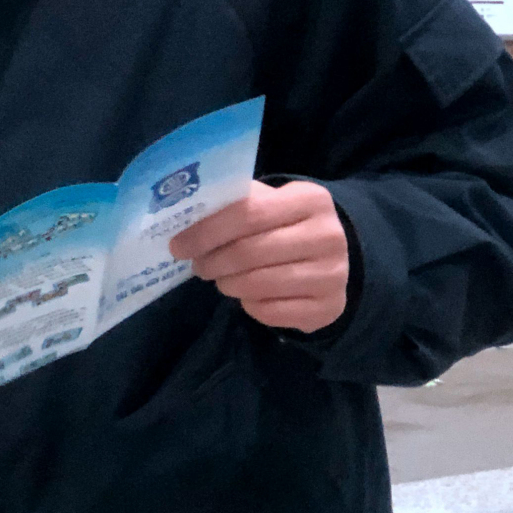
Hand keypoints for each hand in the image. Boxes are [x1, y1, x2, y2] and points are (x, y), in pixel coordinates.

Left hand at [170, 180, 349, 334]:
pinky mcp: (329, 308)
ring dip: (227, 284)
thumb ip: (234, 203)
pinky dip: (250, 305)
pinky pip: (271, 312)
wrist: (332, 258)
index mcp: (310, 200)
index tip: (178, 244)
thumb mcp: (268, 202)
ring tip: (221, 279)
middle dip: (213, 261)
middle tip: (198, 265)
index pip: (247, 214)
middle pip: (250, 253)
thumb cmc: (284, 224)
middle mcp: (328, 236)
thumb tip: (185, 215)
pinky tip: (248, 295)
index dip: (206, 232)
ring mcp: (333, 275)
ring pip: (258, 285)